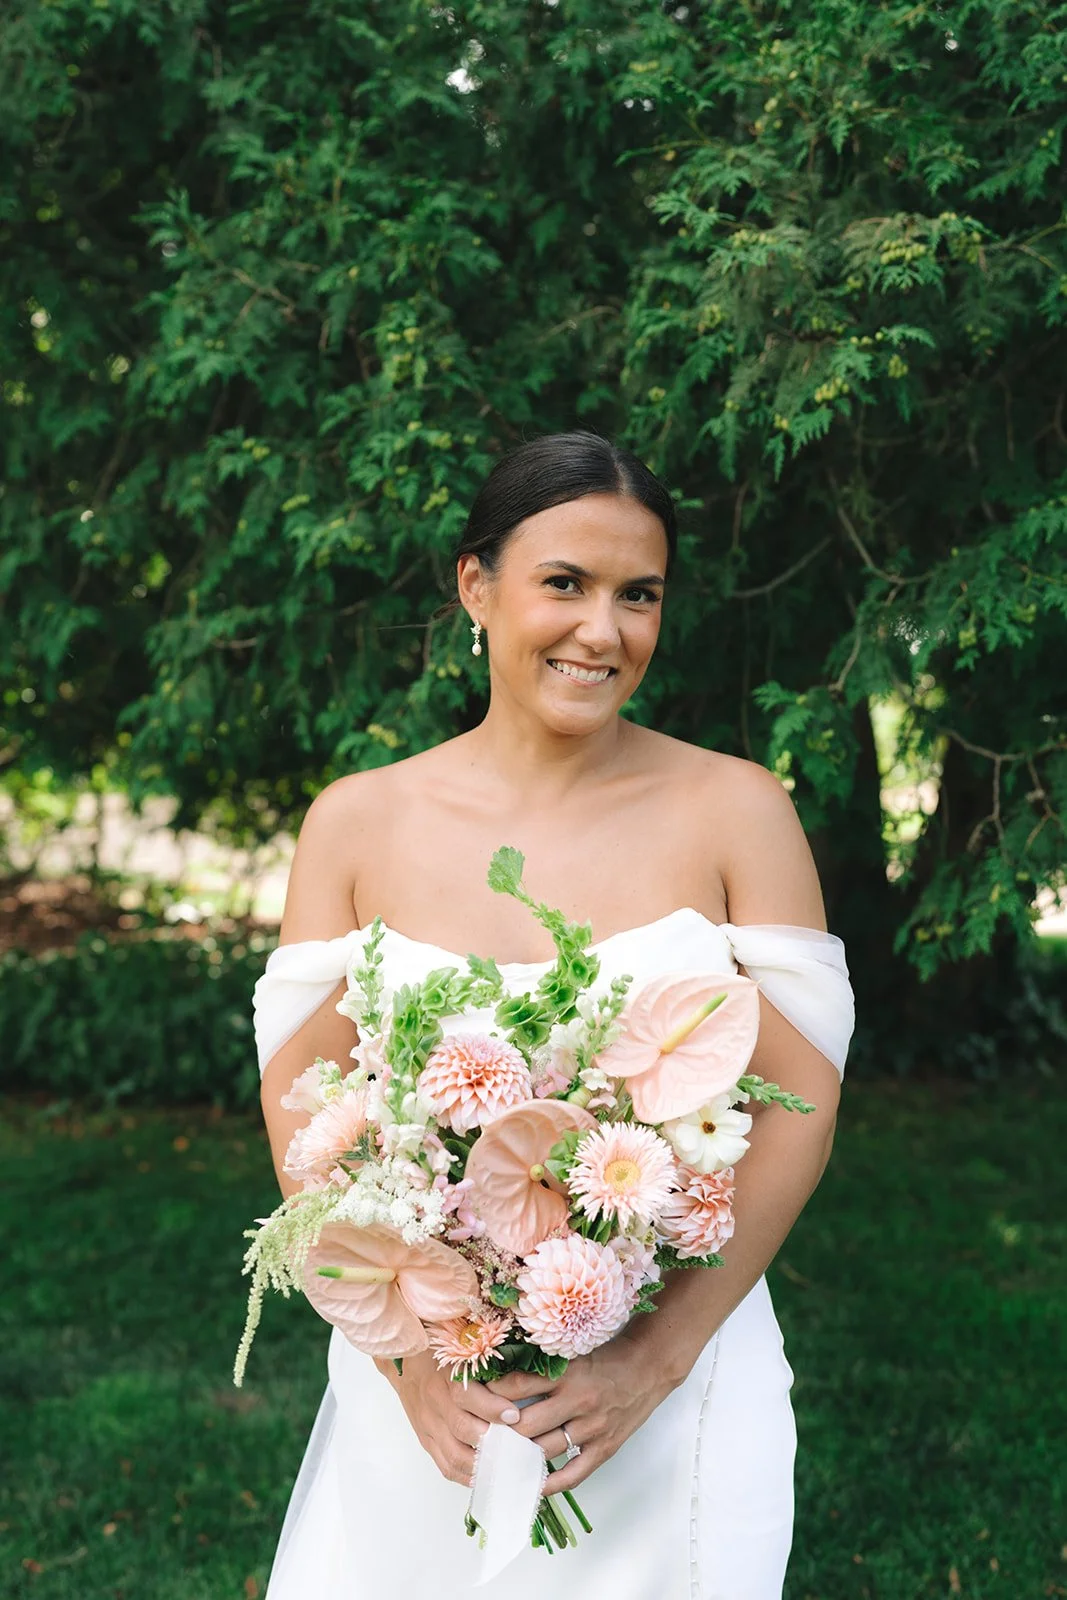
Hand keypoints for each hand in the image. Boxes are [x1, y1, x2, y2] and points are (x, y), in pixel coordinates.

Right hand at [374, 1352, 521, 1485]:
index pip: (465, 1395)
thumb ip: (486, 1359)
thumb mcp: (460, 1346)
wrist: (403, 1361)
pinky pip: (445, 1466)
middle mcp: (435, 1402)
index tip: (514, 1415)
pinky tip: (487, 1477)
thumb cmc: (440, 1351)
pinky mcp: (426, 1440)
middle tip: (519, 1449)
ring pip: (454, 1455)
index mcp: (444, 1375)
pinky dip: (467, 1476)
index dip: (491, 1407)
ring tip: (507, 1468)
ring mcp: (428, 1425)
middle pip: (462, 1428)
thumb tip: (524, 1370)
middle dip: (492, 1442)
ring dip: (482, 1464)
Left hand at [486, 1335, 676, 1494]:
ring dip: (520, 1458)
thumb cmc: (606, 1357)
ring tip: (496, 1463)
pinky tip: (532, 1486)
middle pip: (527, 1424)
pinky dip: (551, 1483)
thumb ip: (542, 1365)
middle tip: (477, 1440)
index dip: (493, 1396)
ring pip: (546, 1449)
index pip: (519, 1386)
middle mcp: (577, 1399)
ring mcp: (592, 1426)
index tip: (473, 1402)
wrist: (647, 1366)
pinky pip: (574, 1472)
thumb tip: (501, 1377)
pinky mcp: (605, 1447)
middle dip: (500, 1434)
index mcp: (567, 1372)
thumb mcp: (572, 1352)